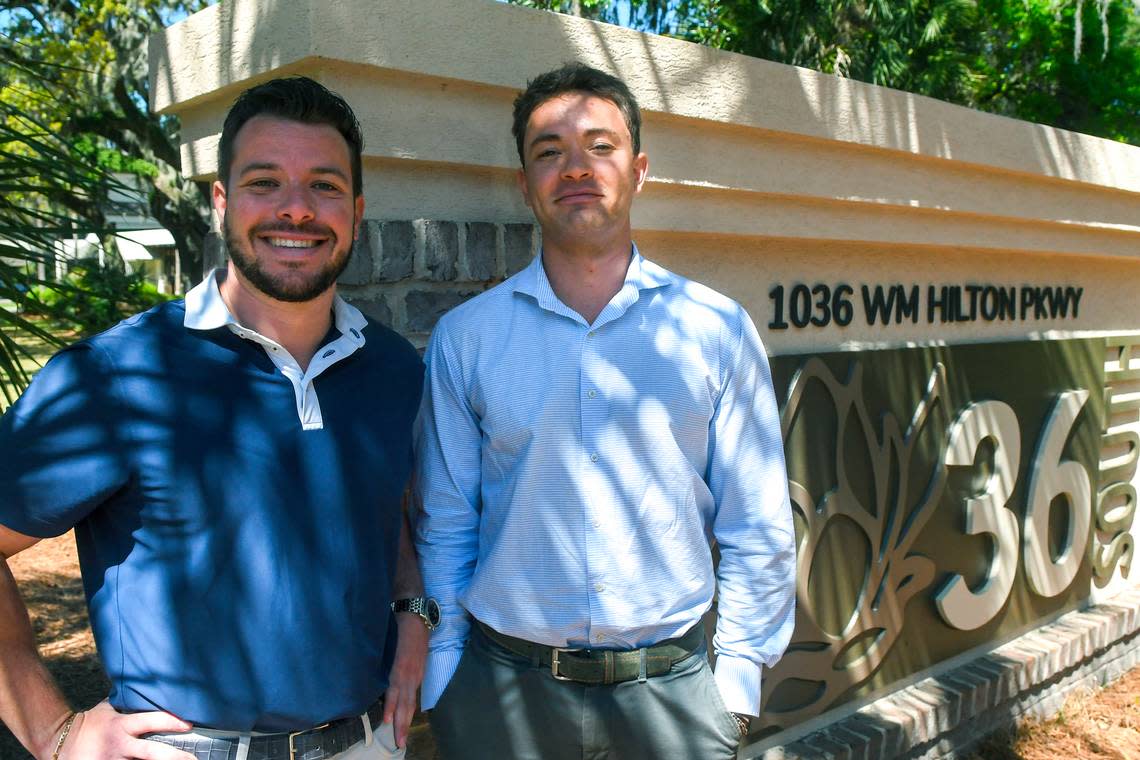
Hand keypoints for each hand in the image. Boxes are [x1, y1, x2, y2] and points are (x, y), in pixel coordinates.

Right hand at [59, 701, 193, 759]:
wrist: (57, 741)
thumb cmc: (89, 723)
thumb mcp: (108, 709)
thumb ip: (129, 703)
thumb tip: (151, 687)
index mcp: (122, 726)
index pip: (152, 721)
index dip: (172, 722)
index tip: (189, 725)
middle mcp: (119, 746)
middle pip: (153, 753)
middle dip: (175, 756)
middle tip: (195, 758)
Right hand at [383, 612, 428, 748]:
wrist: (414, 613)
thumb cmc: (412, 632)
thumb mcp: (412, 653)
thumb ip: (406, 667)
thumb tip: (397, 680)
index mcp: (415, 674)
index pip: (409, 702)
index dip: (405, 718)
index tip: (402, 734)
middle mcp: (412, 676)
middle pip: (406, 706)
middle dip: (402, 726)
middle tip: (401, 744)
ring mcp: (407, 672)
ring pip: (401, 702)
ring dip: (398, 721)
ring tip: (396, 738)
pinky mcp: (401, 666)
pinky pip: (395, 689)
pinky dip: (391, 705)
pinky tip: (387, 717)